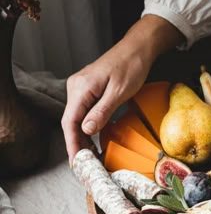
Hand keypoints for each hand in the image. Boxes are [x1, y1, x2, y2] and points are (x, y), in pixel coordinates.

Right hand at [61, 16, 183, 162]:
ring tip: (91, 157)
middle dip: (77, 145)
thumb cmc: (131, 65)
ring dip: (83, 138)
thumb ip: (101, 111)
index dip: (72, 144)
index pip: (69, 122)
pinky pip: (84, 111)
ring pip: (77, 118)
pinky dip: (88, 127)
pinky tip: (95, 140)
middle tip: (86, 165)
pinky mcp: (88, 89)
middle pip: (71, 122)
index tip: (77, 162)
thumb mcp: (119, 92)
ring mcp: (81, 88)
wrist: (137, 48)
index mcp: (81, 88)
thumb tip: (86, 131)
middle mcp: (76, 87)